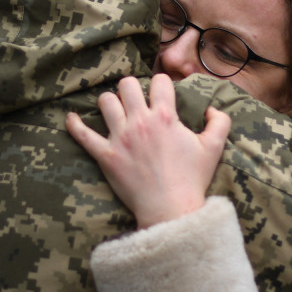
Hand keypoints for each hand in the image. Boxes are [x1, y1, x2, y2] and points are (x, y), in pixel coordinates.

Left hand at [66, 74, 230, 228]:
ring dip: (111, 103)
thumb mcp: (214, 148)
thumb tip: (211, 108)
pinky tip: (71, 118)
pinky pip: (83, 135)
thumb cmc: (192, 180)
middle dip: (132, 89)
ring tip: (116, 111)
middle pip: (127, 85)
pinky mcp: (105, 156)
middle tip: (136, 101)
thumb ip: (220, 122)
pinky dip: (75, 124)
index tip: (162, 93)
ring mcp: (120, 138)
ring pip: (106, 102)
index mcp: (166, 117)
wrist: (171, 209)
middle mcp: (140, 122)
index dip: (162, 84)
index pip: (160, 81)